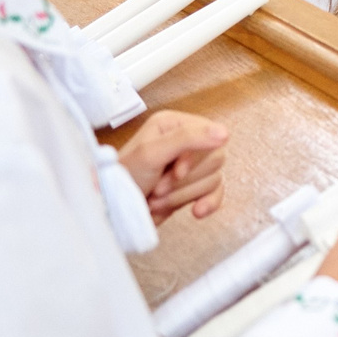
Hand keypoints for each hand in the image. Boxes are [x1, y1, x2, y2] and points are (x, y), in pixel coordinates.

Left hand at [114, 109, 228, 220]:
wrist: (113, 211)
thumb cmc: (124, 179)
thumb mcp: (152, 153)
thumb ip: (188, 139)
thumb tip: (224, 132)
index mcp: (174, 125)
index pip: (210, 135)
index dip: (195, 158)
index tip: (176, 172)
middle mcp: (185, 142)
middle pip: (214, 158)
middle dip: (185, 180)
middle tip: (159, 187)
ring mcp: (191, 167)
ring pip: (213, 178)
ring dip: (184, 194)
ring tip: (158, 199)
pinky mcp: (193, 188)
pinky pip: (217, 193)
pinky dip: (208, 203)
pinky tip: (196, 211)